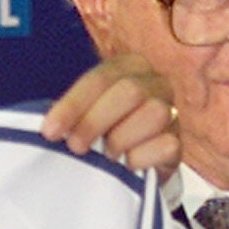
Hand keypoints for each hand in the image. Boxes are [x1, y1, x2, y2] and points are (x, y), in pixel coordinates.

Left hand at [39, 53, 179, 175]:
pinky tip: (127, 163)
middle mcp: (155, 82)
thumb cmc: (102, 128)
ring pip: (154, 114)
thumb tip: (49, 127)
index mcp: (128, 65)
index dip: (73, 105)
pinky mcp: (178, 142)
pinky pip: (166, 145)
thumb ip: (72, 112)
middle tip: (75, 146)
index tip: (50, 131)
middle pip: (129, 91)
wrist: (131, 160)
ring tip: (107, 153)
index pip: (99, 79)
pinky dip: (141, 157)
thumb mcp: (84, 112)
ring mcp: (172, 111)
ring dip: (122, 139)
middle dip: (95, 121)